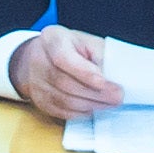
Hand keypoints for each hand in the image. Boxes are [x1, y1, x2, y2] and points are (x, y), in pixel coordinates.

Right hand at [11, 28, 126, 120]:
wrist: (43, 57)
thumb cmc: (72, 48)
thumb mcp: (87, 42)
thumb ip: (100, 56)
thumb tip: (115, 77)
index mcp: (52, 39)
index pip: (63, 58)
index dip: (85, 73)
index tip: (105, 83)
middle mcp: (37, 60)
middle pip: (65, 82)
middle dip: (96, 93)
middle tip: (117, 97)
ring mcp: (35, 82)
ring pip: (64, 100)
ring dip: (92, 104)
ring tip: (110, 103)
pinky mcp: (39, 100)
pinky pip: (62, 112)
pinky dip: (82, 112)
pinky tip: (94, 107)